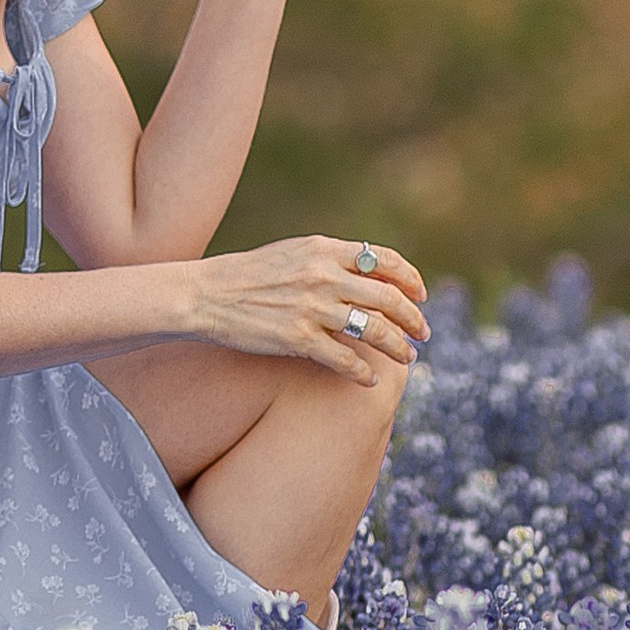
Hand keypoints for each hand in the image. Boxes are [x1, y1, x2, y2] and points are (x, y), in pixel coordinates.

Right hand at [188, 236, 428, 385]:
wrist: (207, 295)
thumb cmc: (251, 275)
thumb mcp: (294, 253)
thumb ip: (332, 260)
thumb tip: (373, 276)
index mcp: (323, 249)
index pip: (385, 260)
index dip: (410, 279)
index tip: (420, 295)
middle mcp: (322, 275)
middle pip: (387, 298)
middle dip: (413, 319)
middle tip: (422, 333)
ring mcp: (311, 308)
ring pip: (374, 330)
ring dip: (397, 347)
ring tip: (407, 357)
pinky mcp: (298, 339)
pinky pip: (345, 360)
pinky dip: (364, 372)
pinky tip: (370, 379)